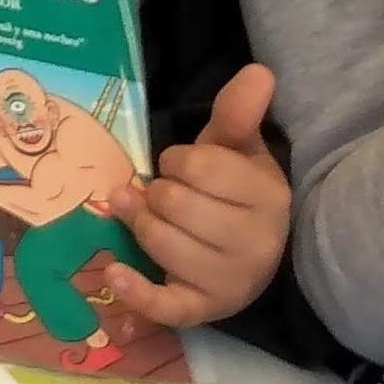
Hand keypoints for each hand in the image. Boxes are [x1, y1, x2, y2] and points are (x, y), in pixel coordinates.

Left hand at [98, 65, 289, 329]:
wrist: (250, 254)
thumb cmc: (234, 194)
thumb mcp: (237, 151)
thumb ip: (239, 112)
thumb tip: (258, 72)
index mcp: (269, 196)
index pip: (195, 166)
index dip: (176, 161)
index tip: (182, 167)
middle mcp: (256, 243)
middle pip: (172, 204)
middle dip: (156, 194)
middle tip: (163, 195)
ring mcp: (231, 283)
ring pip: (160, 243)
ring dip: (141, 225)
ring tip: (146, 218)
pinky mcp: (203, 311)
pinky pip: (163, 306)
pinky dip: (134, 290)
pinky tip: (115, 271)